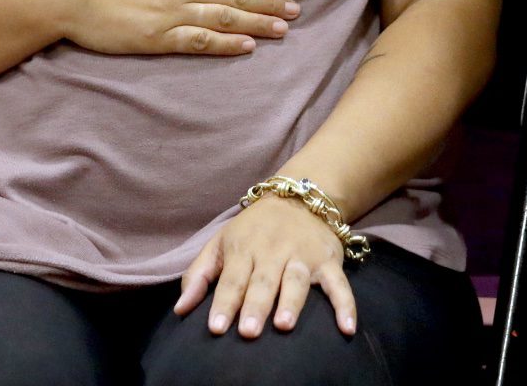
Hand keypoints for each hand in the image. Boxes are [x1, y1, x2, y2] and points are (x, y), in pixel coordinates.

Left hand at [174, 195, 356, 338]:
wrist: (300, 195)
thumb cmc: (253, 229)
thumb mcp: (221, 243)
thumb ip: (199, 276)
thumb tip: (180, 310)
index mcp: (244, 249)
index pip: (232, 279)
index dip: (223, 303)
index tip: (215, 328)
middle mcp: (273, 251)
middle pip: (263, 281)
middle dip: (256, 306)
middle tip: (248, 332)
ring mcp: (303, 255)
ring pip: (297, 279)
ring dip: (292, 301)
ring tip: (284, 325)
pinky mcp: (329, 260)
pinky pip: (339, 284)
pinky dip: (345, 305)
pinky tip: (347, 329)